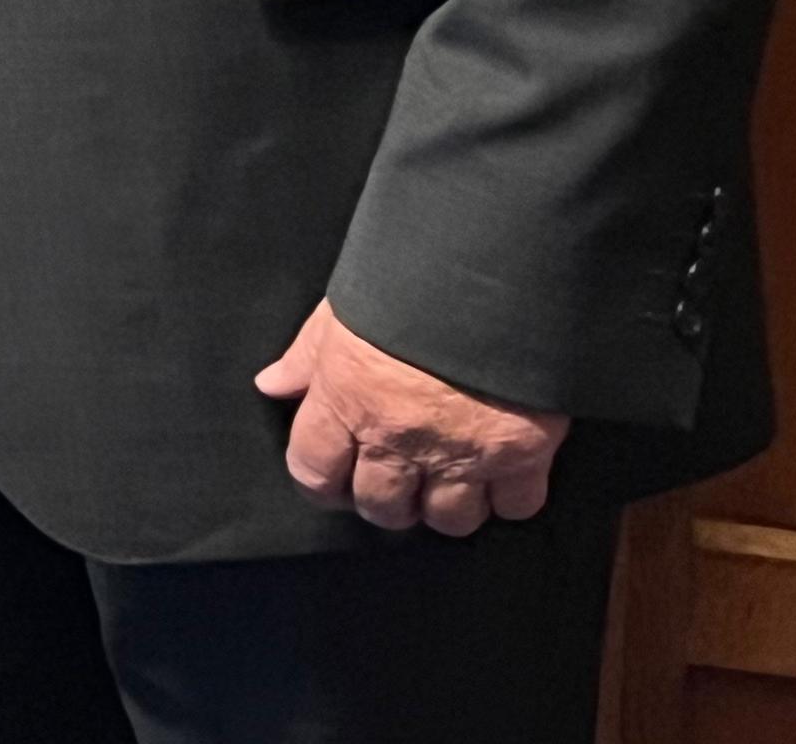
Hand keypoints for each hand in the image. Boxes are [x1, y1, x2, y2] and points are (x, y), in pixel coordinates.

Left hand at [255, 300, 569, 533]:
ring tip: (448, 478)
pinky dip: (508, 497)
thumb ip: (305, 357)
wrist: (493, 276)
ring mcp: (462, 452)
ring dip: (446, 506)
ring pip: (448, 520)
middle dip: (385, 500)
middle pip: (382, 508)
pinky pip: (514, 507)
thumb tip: (273, 385)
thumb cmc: (410, 285)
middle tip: (395, 478)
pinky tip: (500, 472)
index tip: (331, 478)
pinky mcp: (522, 455)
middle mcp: (399, 438)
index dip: (320, 481)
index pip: (313, 473)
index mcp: (347, 401)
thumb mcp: (342, 312)